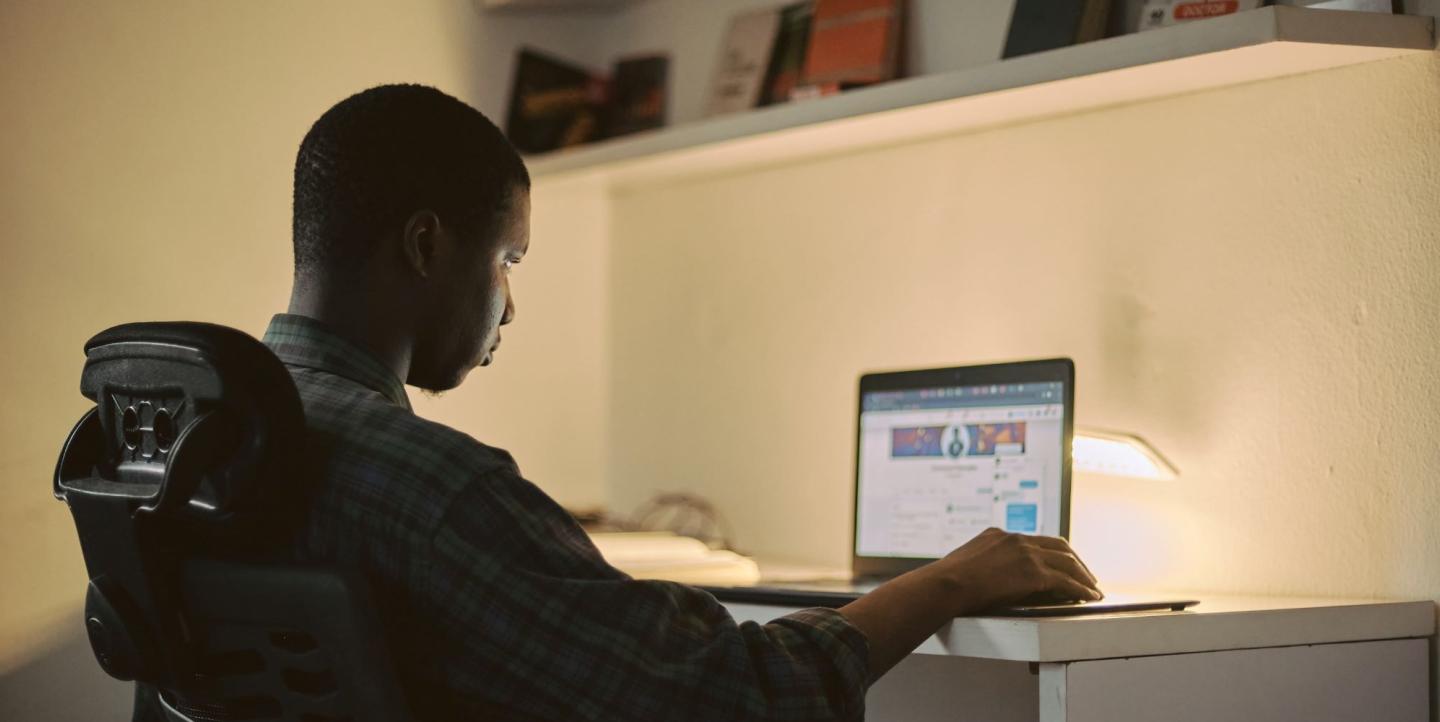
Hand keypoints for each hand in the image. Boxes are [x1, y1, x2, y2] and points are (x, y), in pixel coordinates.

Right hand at [922, 527, 1101, 614]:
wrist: (946, 585)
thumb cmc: (947, 582)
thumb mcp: (965, 564)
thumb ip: (981, 565)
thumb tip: (983, 579)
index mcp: (998, 535)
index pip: (1035, 540)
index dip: (1053, 552)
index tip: (1061, 563)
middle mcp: (1016, 539)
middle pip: (1058, 546)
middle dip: (1075, 561)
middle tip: (1085, 575)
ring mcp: (1026, 554)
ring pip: (1067, 561)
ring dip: (1083, 576)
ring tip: (1092, 588)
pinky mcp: (1034, 573)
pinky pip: (1067, 581)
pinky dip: (1081, 589)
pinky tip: (1089, 597)